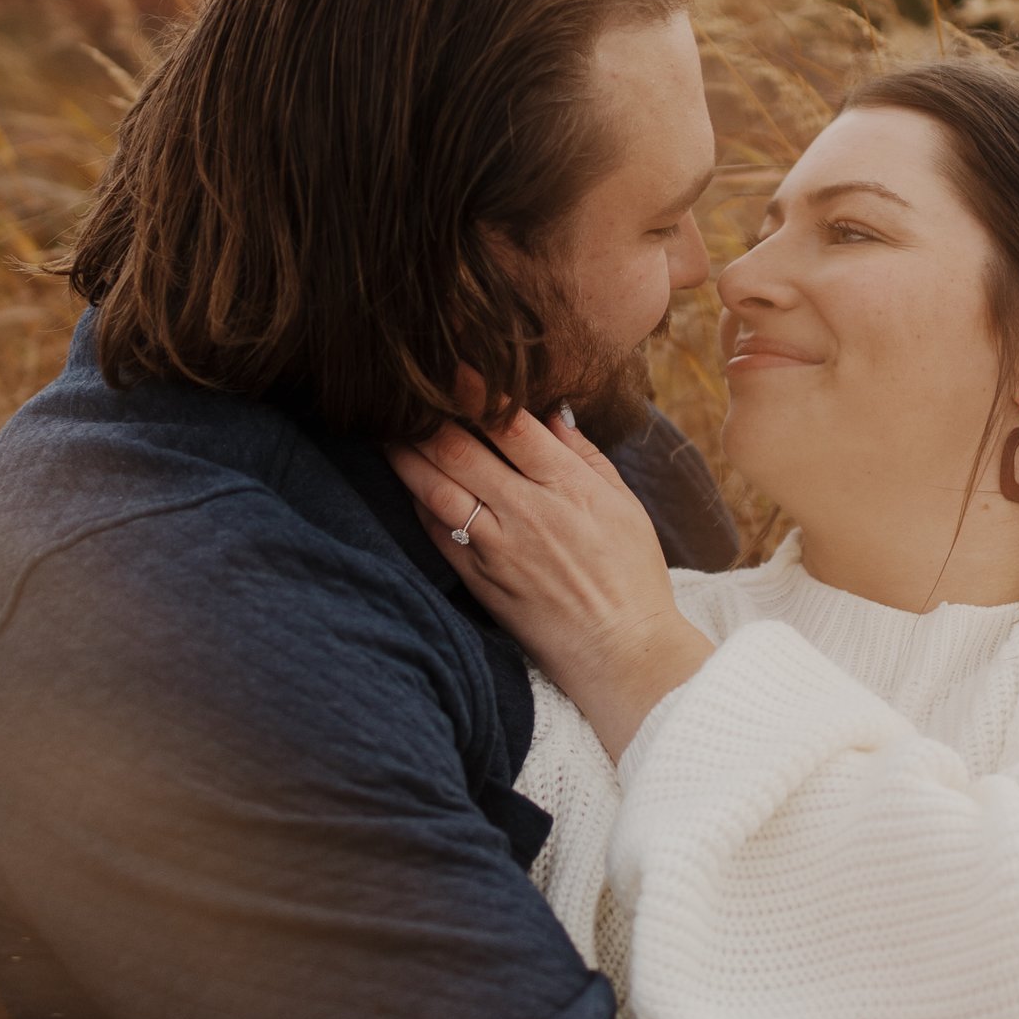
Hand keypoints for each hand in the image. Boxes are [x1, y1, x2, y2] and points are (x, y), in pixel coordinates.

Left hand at [389, 409, 713, 760]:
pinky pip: (438, 534)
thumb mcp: (624, 505)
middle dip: (427, 417)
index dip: (478, 391)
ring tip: (386, 430)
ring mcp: (500, 549)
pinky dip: (419, 503)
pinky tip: (408, 483)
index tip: (452, 366)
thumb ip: (585, 456)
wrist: (622, 651)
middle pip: (462, 451)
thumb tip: (552, 412)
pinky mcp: (481, 581)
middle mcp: (529, 513)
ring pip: (438, 490)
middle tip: (403, 390)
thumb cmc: (632, 575)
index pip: (513, 426)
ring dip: (407, 456)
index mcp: (569, 487)